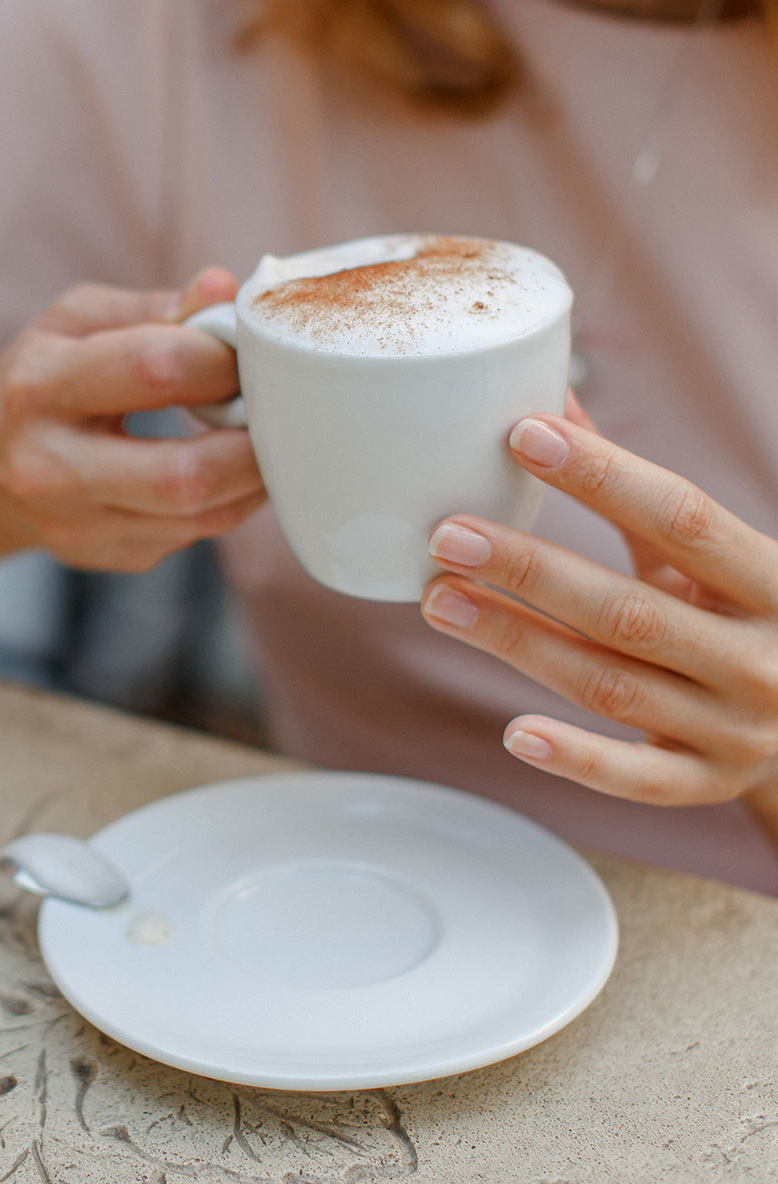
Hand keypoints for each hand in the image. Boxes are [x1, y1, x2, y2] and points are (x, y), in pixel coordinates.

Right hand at [0, 268, 266, 570]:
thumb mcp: (75, 321)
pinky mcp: (103, 555)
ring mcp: (74, 524)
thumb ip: (152, 307)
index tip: (244, 349)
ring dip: (252, 474)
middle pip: (182, 475)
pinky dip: (228, 499)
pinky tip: (223, 467)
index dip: (221, 357)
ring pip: (201, 516)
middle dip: (254, 441)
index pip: (154, 369)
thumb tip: (226, 289)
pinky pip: (195, 536)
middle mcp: (46, 466)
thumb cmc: (40, 378)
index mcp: (37, 387)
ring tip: (258, 434)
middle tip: (277, 409)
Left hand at [419, 399, 777, 814]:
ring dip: (519, 643)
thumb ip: (633, 490)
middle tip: (446, 534)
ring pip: (614, 686)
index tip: (521, 435)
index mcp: (773, 581)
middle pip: (632, 611)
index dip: (604, 476)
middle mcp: (760, 657)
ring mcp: (735, 728)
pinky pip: (636, 777)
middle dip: (532, 570)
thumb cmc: (742, 614)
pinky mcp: (705, 782)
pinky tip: (513, 732)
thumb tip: (548, 401)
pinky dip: (577, 757)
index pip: (684, 518)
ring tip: (438, 599)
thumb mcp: (710, 555)